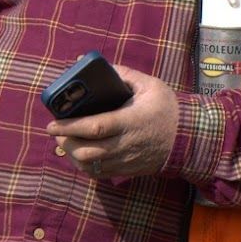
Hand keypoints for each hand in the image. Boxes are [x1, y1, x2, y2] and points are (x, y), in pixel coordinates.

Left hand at [45, 67, 177, 179]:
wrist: (189, 138)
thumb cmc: (168, 109)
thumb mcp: (150, 85)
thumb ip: (123, 74)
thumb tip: (97, 67)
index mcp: (130, 122)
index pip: (95, 127)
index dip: (70, 127)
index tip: (51, 123)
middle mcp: (126, 145)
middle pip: (87, 152)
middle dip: (66, 142)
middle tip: (56, 130)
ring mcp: (126, 161)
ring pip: (90, 166)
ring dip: (72, 155)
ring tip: (65, 140)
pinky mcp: (127, 171)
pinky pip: (98, 174)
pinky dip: (83, 165)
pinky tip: (78, 153)